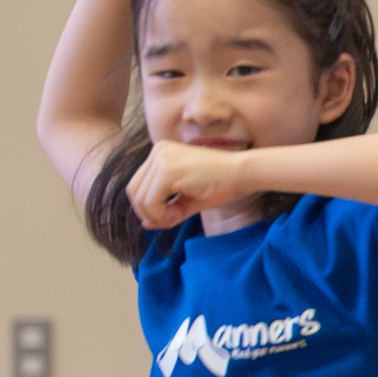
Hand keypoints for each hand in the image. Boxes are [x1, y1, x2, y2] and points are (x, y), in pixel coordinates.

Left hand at [124, 141, 246, 227]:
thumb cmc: (222, 185)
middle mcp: (157, 151)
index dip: (149, 208)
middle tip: (173, 219)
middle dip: (150, 213)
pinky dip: (161, 215)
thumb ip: (165, 210)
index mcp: (160, 153)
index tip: (169, 216)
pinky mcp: (167, 170)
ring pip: (140, 199)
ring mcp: (161, 159)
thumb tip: (144, 225)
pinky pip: (151, 202)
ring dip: (156, 215)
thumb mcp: (188, 199)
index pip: (138, 185)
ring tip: (178, 216)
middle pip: (134, 192)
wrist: (243, 174)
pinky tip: (179, 214)